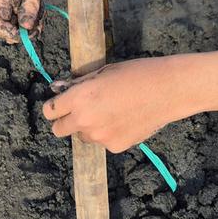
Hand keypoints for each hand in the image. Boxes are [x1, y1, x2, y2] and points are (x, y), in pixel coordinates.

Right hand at [0, 0, 57, 41]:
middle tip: (40, 24)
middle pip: (8, 27)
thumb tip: (24, 28)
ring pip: (18, 23)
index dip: (10, 33)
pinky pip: (25, 16)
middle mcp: (2, 1)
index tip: (28, 31)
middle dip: (24, 30)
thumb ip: (30, 6)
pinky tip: (43, 9)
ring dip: (32, 23)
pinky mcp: (20, 0)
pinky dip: (35, 16)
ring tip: (43, 12)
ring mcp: (11, 1)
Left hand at [43, 56, 192, 152]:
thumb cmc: (136, 73)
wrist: (168, 90)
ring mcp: (100, 136)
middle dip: (65, 121)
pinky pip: (103, 141)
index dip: (54, 107)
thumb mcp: (103, 72)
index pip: (49, 111)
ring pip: (83, 136)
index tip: (60, 104)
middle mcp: (84, 120)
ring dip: (89, 127)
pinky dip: (109, 133)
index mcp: (79, 97)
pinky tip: (126, 119)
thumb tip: (61, 90)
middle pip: (58, 130)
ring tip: (112, 112)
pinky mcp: (115, 146)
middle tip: (81, 111)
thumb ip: (80, 84)